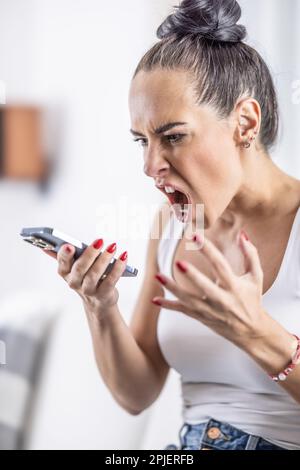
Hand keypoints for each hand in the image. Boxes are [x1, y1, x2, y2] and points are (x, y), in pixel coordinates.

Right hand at [42, 240, 127, 312]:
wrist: (99, 302)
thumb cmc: (85, 279)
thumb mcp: (73, 269)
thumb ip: (62, 257)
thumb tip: (45, 247)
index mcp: (65, 273)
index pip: (62, 263)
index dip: (65, 255)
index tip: (69, 245)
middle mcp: (75, 283)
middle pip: (80, 268)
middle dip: (90, 254)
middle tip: (99, 241)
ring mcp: (89, 290)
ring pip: (95, 274)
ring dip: (105, 259)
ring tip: (113, 246)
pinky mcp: (104, 294)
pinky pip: (111, 280)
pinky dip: (118, 267)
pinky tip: (123, 256)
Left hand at [153, 231, 266, 348]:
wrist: (251, 332)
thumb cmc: (252, 301)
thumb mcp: (256, 277)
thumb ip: (251, 255)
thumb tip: (242, 235)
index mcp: (234, 286)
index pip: (220, 265)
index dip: (208, 250)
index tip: (196, 237)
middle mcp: (221, 299)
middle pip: (204, 286)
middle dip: (192, 275)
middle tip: (178, 263)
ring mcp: (210, 310)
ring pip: (188, 300)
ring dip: (172, 288)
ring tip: (158, 276)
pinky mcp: (201, 317)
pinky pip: (183, 311)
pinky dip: (168, 306)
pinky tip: (155, 300)